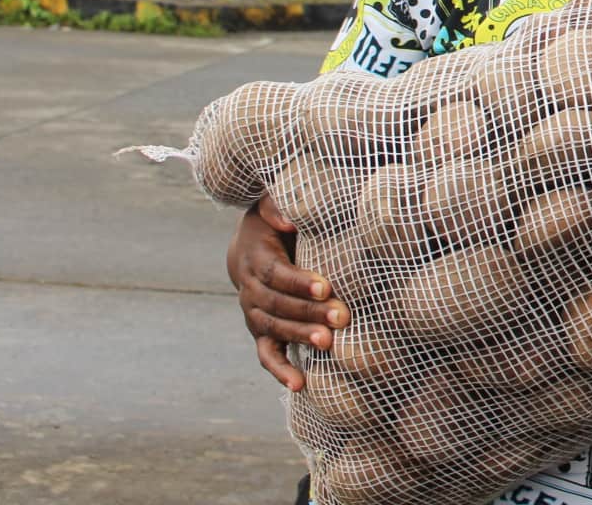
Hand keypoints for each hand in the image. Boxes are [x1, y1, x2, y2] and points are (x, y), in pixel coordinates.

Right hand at [226, 193, 349, 390]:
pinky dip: (280, 371)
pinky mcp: (262, 332)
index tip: (326, 287)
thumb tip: (287, 216)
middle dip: (309, 313)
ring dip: (300, 338)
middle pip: (277, 305)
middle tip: (342, 317)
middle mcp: (249, 290)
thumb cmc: (274, 222)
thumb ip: (277, 207)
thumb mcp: (271, 206)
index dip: (298, 282)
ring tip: (328, 343)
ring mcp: (254, 314)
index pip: (275, 273)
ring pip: (274, 330)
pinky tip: (299, 385)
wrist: (251, 245)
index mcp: (254, 258)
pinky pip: (267, 355)